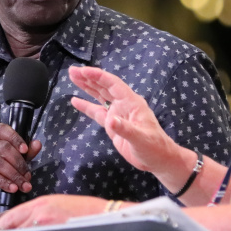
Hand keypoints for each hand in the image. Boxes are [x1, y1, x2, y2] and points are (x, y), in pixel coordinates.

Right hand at [0, 125, 40, 229]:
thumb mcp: (13, 167)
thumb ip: (25, 155)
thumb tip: (37, 144)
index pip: (2, 129)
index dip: (15, 138)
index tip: (25, 150)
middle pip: (3, 147)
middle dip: (19, 164)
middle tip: (27, 177)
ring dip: (14, 175)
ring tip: (23, 185)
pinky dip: (3, 182)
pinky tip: (12, 188)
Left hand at [0, 194, 110, 230]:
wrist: (102, 213)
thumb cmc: (82, 210)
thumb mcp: (57, 204)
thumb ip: (39, 211)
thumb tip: (24, 221)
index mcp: (41, 202)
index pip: (12, 213)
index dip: (0, 223)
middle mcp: (40, 209)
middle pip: (11, 223)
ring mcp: (45, 220)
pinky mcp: (53, 229)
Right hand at [68, 65, 188, 174]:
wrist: (158, 159)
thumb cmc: (153, 147)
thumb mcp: (140, 139)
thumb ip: (125, 129)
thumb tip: (110, 120)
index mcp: (132, 102)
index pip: (113, 84)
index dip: (98, 76)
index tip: (83, 71)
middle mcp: (124, 105)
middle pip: (104, 87)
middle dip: (89, 78)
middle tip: (72, 71)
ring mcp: (118, 114)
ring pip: (100, 96)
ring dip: (87, 87)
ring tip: (73, 78)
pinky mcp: (113, 124)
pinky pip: (97, 111)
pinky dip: (86, 106)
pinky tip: (76, 101)